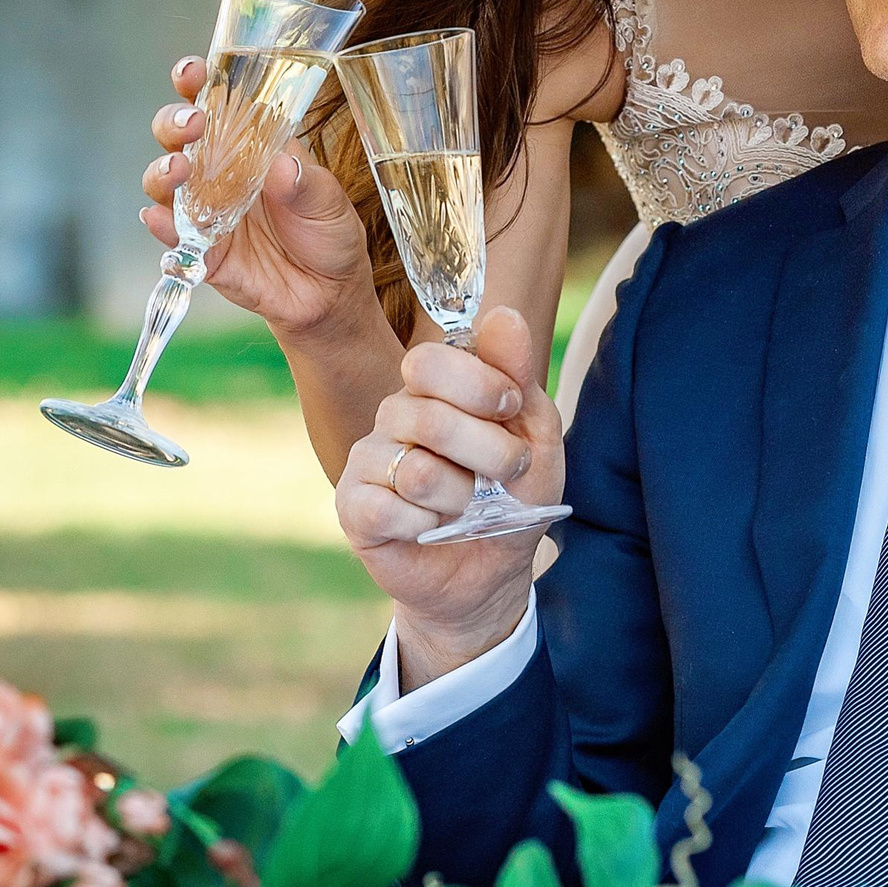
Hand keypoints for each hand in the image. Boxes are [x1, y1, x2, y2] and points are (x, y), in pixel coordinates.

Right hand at [142, 54, 376, 338]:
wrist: (329, 294)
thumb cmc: (330, 234)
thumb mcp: (332, 204)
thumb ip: (308, 185)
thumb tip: (282, 165)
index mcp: (253, 148)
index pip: (218, 106)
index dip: (198, 84)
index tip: (192, 72)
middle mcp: (220, 174)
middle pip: (178, 138)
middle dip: (174, 124)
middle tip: (191, 125)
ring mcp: (206, 211)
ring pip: (165, 183)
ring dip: (163, 171)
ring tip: (178, 170)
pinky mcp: (201, 251)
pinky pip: (172, 237)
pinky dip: (162, 227)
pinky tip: (159, 218)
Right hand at [334, 307, 565, 686]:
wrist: (492, 572)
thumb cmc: (513, 497)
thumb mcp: (536, 434)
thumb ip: (518, 375)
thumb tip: (504, 314)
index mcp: (435, 387)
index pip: (432, 358)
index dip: (481, 385)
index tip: (511, 410)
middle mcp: (395, 414)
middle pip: (427, 413)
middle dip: (489, 452)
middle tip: (507, 472)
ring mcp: (368, 460)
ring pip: (416, 467)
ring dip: (462, 497)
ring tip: (466, 506)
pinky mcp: (352, 507)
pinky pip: (386, 508)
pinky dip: (426, 525)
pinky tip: (430, 529)